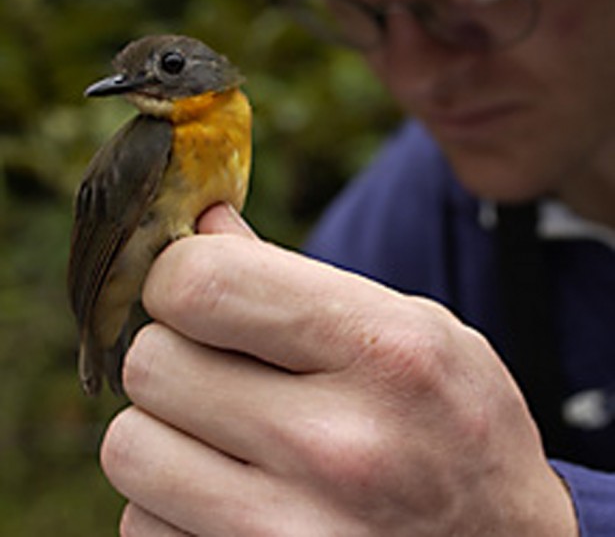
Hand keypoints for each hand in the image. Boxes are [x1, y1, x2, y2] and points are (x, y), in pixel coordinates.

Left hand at [101, 204, 576, 535]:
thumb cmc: (459, 425)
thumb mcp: (416, 328)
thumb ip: (300, 278)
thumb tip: (205, 223)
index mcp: (381, 350)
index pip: (202, 283)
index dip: (179, 274)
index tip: (195, 287)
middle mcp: (334, 446)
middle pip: (151, 362)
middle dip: (174, 349)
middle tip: (221, 363)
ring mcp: (289, 535)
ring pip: (130, 448)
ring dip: (165, 429)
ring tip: (226, 432)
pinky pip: (142, 524)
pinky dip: (171, 501)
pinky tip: (232, 494)